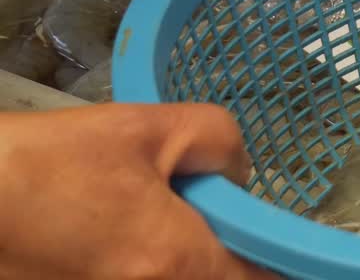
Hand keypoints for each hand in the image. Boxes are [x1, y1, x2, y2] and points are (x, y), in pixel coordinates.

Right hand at [0, 103, 278, 279]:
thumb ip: (216, 142)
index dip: (275, 263)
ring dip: (181, 259)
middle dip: (222, 257)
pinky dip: (145, 263)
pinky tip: (117, 235)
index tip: (278, 244)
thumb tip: (239, 175)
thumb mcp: (146, 128)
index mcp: (174, 260)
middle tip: (206, 219)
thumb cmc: (49, 161)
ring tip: (144, 220)